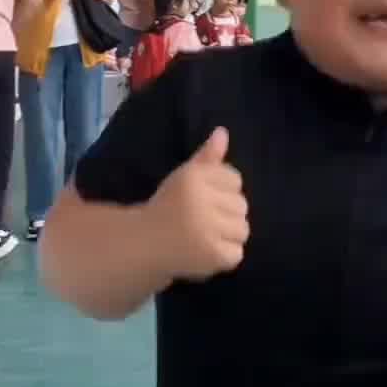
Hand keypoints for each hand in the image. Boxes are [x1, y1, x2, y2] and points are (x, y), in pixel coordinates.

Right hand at [143, 126, 248, 282]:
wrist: (143, 244)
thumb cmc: (166, 207)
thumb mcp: (185, 178)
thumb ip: (207, 158)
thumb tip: (223, 132)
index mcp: (193, 178)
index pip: (234, 179)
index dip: (222, 191)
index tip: (203, 200)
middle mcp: (201, 201)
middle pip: (242, 205)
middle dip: (226, 213)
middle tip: (202, 220)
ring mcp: (208, 230)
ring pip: (242, 229)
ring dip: (228, 235)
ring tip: (206, 236)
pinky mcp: (212, 255)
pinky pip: (237, 252)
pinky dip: (225, 254)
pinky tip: (206, 251)